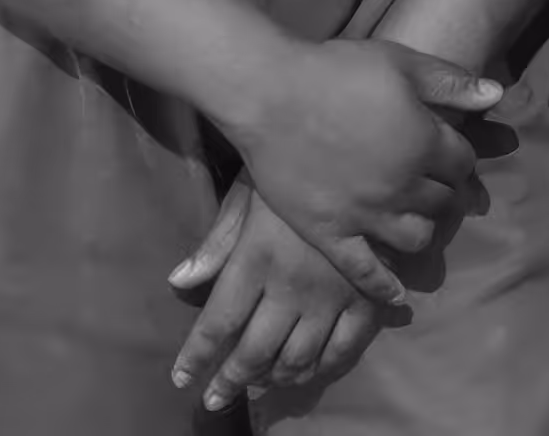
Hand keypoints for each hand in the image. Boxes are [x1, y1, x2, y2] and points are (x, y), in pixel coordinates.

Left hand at [168, 180, 384, 413]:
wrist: (365, 151)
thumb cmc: (296, 167)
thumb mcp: (250, 194)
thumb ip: (218, 242)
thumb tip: (180, 281)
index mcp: (256, 261)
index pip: (216, 325)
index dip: (196, 358)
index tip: (181, 379)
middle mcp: (290, 287)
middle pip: (253, 353)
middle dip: (230, 381)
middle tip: (216, 397)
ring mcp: (332, 295)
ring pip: (297, 358)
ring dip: (273, 379)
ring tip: (259, 384)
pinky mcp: (369, 296)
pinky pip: (344, 348)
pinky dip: (322, 367)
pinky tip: (307, 370)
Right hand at [215, 38, 497, 305]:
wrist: (270, 93)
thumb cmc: (337, 70)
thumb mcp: (402, 64)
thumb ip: (451, 83)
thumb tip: (496, 96)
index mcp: (425, 143)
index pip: (463, 163)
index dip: (460, 159)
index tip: (449, 155)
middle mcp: (402, 185)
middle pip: (443, 200)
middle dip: (443, 191)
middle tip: (432, 186)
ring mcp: (365, 214)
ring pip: (416, 237)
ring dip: (423, 228)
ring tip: (414, 217)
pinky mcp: (329, 233)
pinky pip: (365, 271)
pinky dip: (385, 286)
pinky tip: (398, 295)